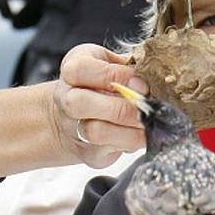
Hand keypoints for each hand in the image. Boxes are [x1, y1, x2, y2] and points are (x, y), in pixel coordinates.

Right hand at [51, 43, 148, 167]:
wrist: (78, 114)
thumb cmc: (102, 81)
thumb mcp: (111, 62)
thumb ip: (125, 66)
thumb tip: (144, 79)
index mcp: (73, 68)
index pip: (81, 69)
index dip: (115, 76)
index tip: (140, 83)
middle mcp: (66, 98)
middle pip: (79, 103)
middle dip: (120, 107)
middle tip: (146, 107)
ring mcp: (73, 127)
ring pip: (95, 132)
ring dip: (129, 129)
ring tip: (148, 123)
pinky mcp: (88, 152)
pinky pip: (109, 151)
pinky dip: (131, 143)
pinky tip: (143, 134)